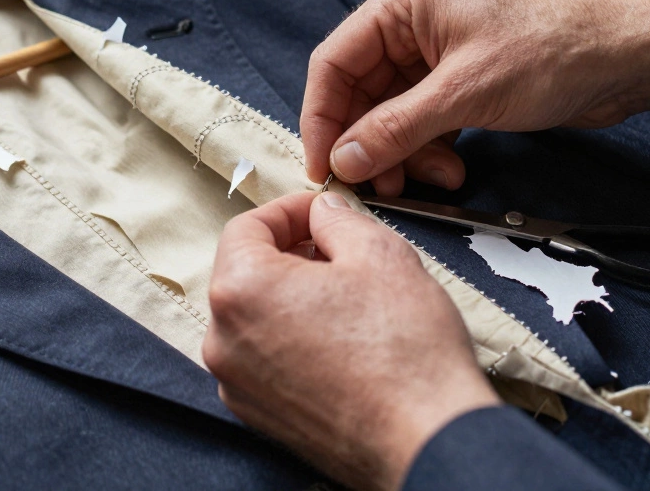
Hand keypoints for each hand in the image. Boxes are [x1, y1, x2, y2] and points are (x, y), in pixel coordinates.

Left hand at [203, 192, 498, 490]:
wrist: (425, 439)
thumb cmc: (404, 352)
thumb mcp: (380, 254)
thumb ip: (338, 221)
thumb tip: (324, 213)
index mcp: (241, 289)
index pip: (245, 228)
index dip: (288, 211)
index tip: (319, 213)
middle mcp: (224, 339)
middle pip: (244, 273)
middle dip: (289, 253)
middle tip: (337, 249)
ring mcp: (237, 383)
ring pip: (254, 318)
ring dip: (290, 296)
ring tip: (345, 296)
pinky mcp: (258, 414)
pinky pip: (264, 358)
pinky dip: (291, 338)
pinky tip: (340, 339)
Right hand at [301, 0, 649, 193]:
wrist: (625, 58)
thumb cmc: (554, 50)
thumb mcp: (465, 93)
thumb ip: (396, 128)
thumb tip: (345, 160)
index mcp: (402, 5)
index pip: (333, 63)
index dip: (322, 119)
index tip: (324, 167)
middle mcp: (412, 25)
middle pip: (360, 93)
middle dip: (367, 143)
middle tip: (374, 187)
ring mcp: (436, 55)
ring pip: (390, 114)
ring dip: (401, 153)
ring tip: (427, 180)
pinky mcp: (461, 82)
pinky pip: (421, 121)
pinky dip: (427, 149)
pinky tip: (450, 169)